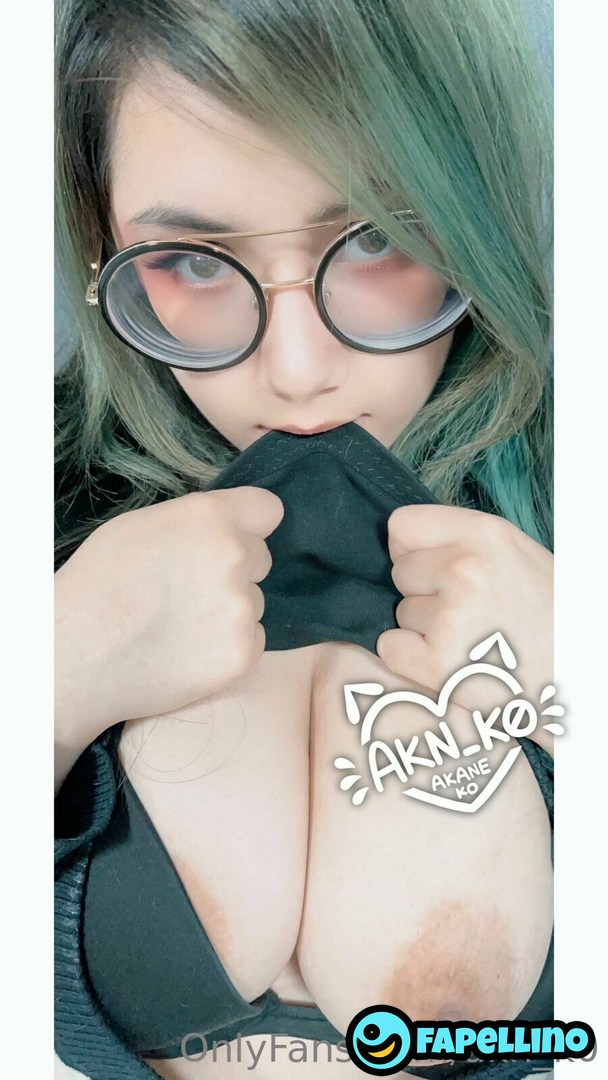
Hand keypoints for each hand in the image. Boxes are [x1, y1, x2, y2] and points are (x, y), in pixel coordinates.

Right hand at [55, 486, 282, 742]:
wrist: (76, 656)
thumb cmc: (97, 583)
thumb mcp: (138, 526)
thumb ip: (192, 520)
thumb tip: (222, 525)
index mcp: (210, 518)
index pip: (268, 510)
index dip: (249, 525)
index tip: (234, 538)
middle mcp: (235, 557)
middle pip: (260, 559)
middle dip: (236, 570)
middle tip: (188, 590)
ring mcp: (242, 609)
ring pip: (253, 603)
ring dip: (228, 611)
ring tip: (179, 625)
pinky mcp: (242, 654)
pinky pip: (252, 640)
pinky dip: (227, 646)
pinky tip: (187, 651)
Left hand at [376, 504, 553, 719]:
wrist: (580, 678)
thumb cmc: (550, 619)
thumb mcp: (518, 556)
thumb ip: (464, 543)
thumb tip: (403, 547)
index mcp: (486, 534)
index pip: (401, 525)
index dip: (412, 550)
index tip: (434, 570)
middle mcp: (465, 569)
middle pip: (400, 571)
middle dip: (424, 592)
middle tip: (470, 615)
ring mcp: (451, 616)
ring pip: (400, 613)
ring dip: (425, 629)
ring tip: (473, 641)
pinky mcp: (439, 664)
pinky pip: (391, 648)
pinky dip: (412, 662)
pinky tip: (453, 665)